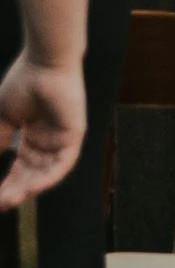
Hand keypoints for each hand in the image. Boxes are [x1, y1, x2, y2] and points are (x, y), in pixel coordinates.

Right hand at [0, 54, 85, 205]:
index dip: (7, 183)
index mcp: (33, 135)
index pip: (20, 167)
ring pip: (46, 173)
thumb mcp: (3, 120)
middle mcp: (48, 139)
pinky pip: (63, 164)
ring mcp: (62, 138)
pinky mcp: (74, 135)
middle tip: (0, 205)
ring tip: (10, 201)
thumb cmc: (23, 83)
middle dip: (16, 190)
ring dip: (29, 189)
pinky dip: (47, 178)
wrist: (43, 62)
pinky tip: (30, 189)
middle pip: (32, 174)